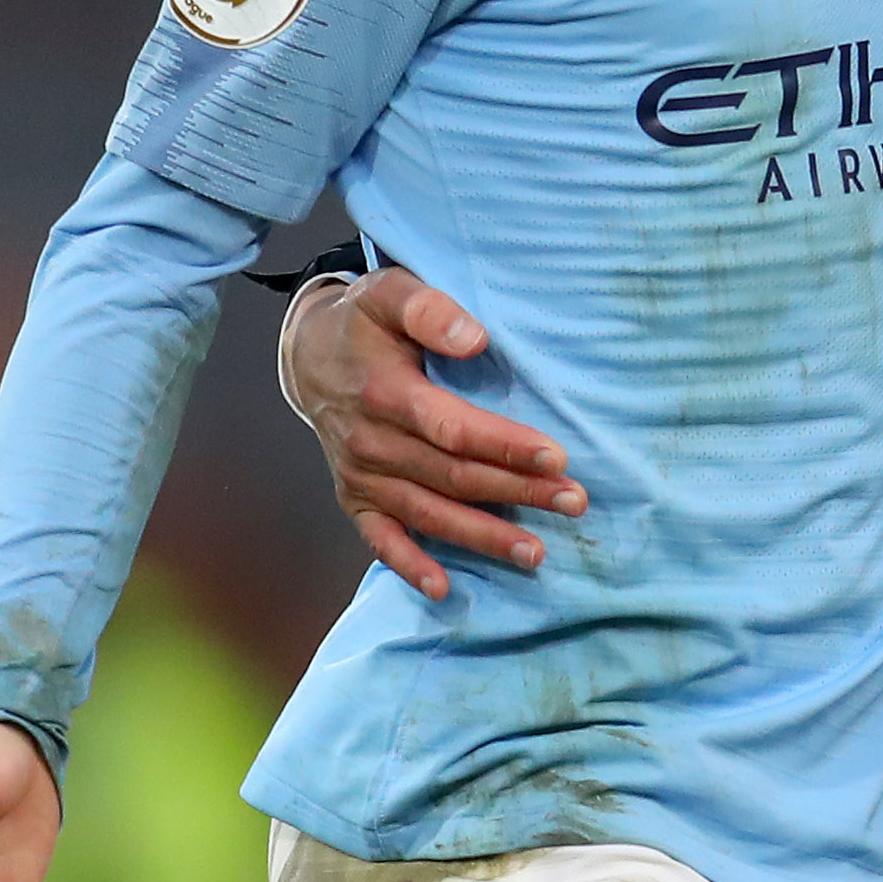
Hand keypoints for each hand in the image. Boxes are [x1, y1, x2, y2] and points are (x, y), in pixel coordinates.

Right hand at [290, 267, 581, 599]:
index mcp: (384, 392)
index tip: (557, 457)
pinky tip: (443, 588)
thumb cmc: (366, 320)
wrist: (308, 353)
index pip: (453, 428)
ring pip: (429, 513)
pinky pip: (380, 538)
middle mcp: (370, 441)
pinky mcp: (354, 497)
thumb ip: (430, 309)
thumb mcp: (391, 293)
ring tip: (536, 553)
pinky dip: (409, 566)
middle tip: (574, 502)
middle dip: (517, 493)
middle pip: (452, 476)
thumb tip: (474, 338)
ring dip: (483, 537)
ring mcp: (360, 475)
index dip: (505, 446)